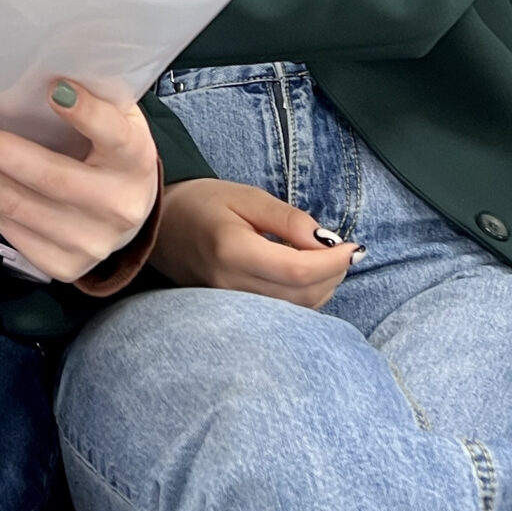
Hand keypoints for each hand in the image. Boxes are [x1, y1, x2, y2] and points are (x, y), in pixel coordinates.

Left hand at [0, 81, 158, 283]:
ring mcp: (90, 242)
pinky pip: (8, 229)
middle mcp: (117, 207)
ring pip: (17, 206)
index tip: (54, 88)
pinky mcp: (62, 264)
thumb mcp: (116, 117)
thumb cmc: (110, 151)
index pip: (115, 135)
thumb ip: (92, 96)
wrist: (127, 213)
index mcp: (136, 161)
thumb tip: (41, 62)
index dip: (87, 114)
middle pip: (49, 176)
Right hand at [151, 179, 359, 307]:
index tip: (352, 246)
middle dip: (333, 274)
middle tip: (342, 250)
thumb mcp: (246, 197)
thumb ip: (288, 219)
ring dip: (322, 287)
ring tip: (325, 259)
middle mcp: (230, 284)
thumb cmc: (201, 203)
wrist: (159, 224)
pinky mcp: (232, 312)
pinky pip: (281, 313)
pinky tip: (305, 274)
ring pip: (296, 309)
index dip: (333, 261)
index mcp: (232, 251)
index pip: (298, 270)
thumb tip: (327, 241)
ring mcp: (229, 304)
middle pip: (302, 294)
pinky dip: (305, 297)